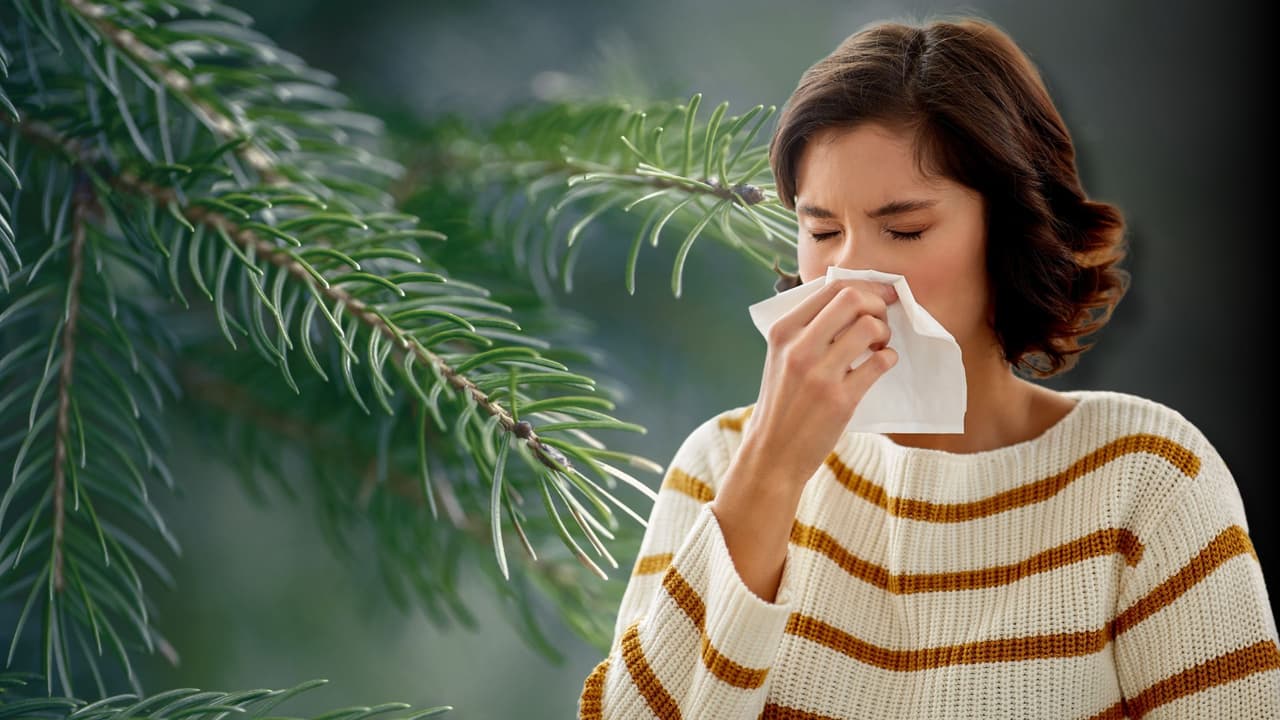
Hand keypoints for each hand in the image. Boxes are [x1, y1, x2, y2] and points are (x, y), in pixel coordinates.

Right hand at [739, 277, 899, 491]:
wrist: (772, 453)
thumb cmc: (782, 403)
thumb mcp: (780, 357)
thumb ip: (807, 329)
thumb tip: (851, 299)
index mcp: (783, 331)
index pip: (831, 287)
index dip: (865, 286)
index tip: (880, 295)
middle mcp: (798, 348)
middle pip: (852, 299)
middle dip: (877, 304)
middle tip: (882, 320)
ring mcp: (819, 374)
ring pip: (869, 327)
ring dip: (884, 332)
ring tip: (879, 345)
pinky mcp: (840, 399)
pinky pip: (880, 362)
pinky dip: (889, 358)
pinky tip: (882, 363)